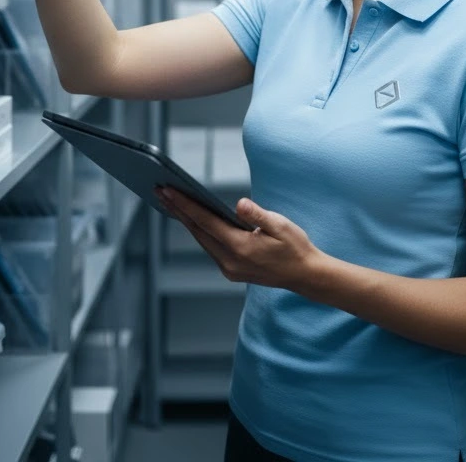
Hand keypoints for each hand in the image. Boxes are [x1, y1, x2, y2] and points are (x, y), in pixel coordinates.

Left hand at [155, 187, 323, 294]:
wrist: (305, 275)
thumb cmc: (295, 247)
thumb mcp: (281, 226)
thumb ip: (258, 214)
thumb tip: (239, 204)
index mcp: (240, 248)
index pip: (205, 221)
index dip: (185, 204)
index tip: (168, 190)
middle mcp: (230, 261)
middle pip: (197, 231)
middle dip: (178, 210)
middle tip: (160, 190)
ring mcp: (229, 269)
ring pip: (201, 240)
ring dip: (186, 220)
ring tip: (171, 202)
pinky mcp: (231, 270)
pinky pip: (210, 247)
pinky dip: (199, 231)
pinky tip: (193, 219)